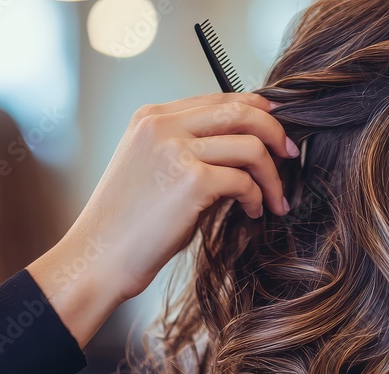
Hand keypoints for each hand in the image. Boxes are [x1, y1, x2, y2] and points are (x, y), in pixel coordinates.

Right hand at [27, 92, 298, 346]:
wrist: (97, 259)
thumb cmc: (126, 225)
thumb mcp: (153, 170)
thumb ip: (191, 150)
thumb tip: (246, 149)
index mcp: (151, 118)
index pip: (219, 98)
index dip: (256, 112)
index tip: (276, 133)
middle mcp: (162, 125)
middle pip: (241, 110)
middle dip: (275, 134)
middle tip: (291, 157)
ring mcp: (176, 150)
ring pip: (251, 145)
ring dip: (273, 175)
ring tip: (274, 199)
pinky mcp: (191, 181)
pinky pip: (244, 180)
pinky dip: (257, 197)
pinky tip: (253, 212)